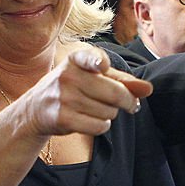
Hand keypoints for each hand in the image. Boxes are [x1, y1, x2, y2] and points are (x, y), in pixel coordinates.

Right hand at [19, 47, 149, 138]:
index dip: (98, 62)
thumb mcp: (94, 77)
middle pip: (116, 93)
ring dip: (110, 114)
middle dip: (128, 102)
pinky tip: (90, 120)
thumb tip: (148, 89)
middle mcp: (68, 75)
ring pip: (109, 112)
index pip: (90, 58)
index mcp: (76, 59)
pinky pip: (100, 126)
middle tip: (129, 105)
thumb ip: (124, 81)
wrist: (36, 109)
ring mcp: (64, 97)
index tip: (101, 66)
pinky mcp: (63, 118)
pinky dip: (101, 126)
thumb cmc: (73, 88)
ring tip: (96, 109)